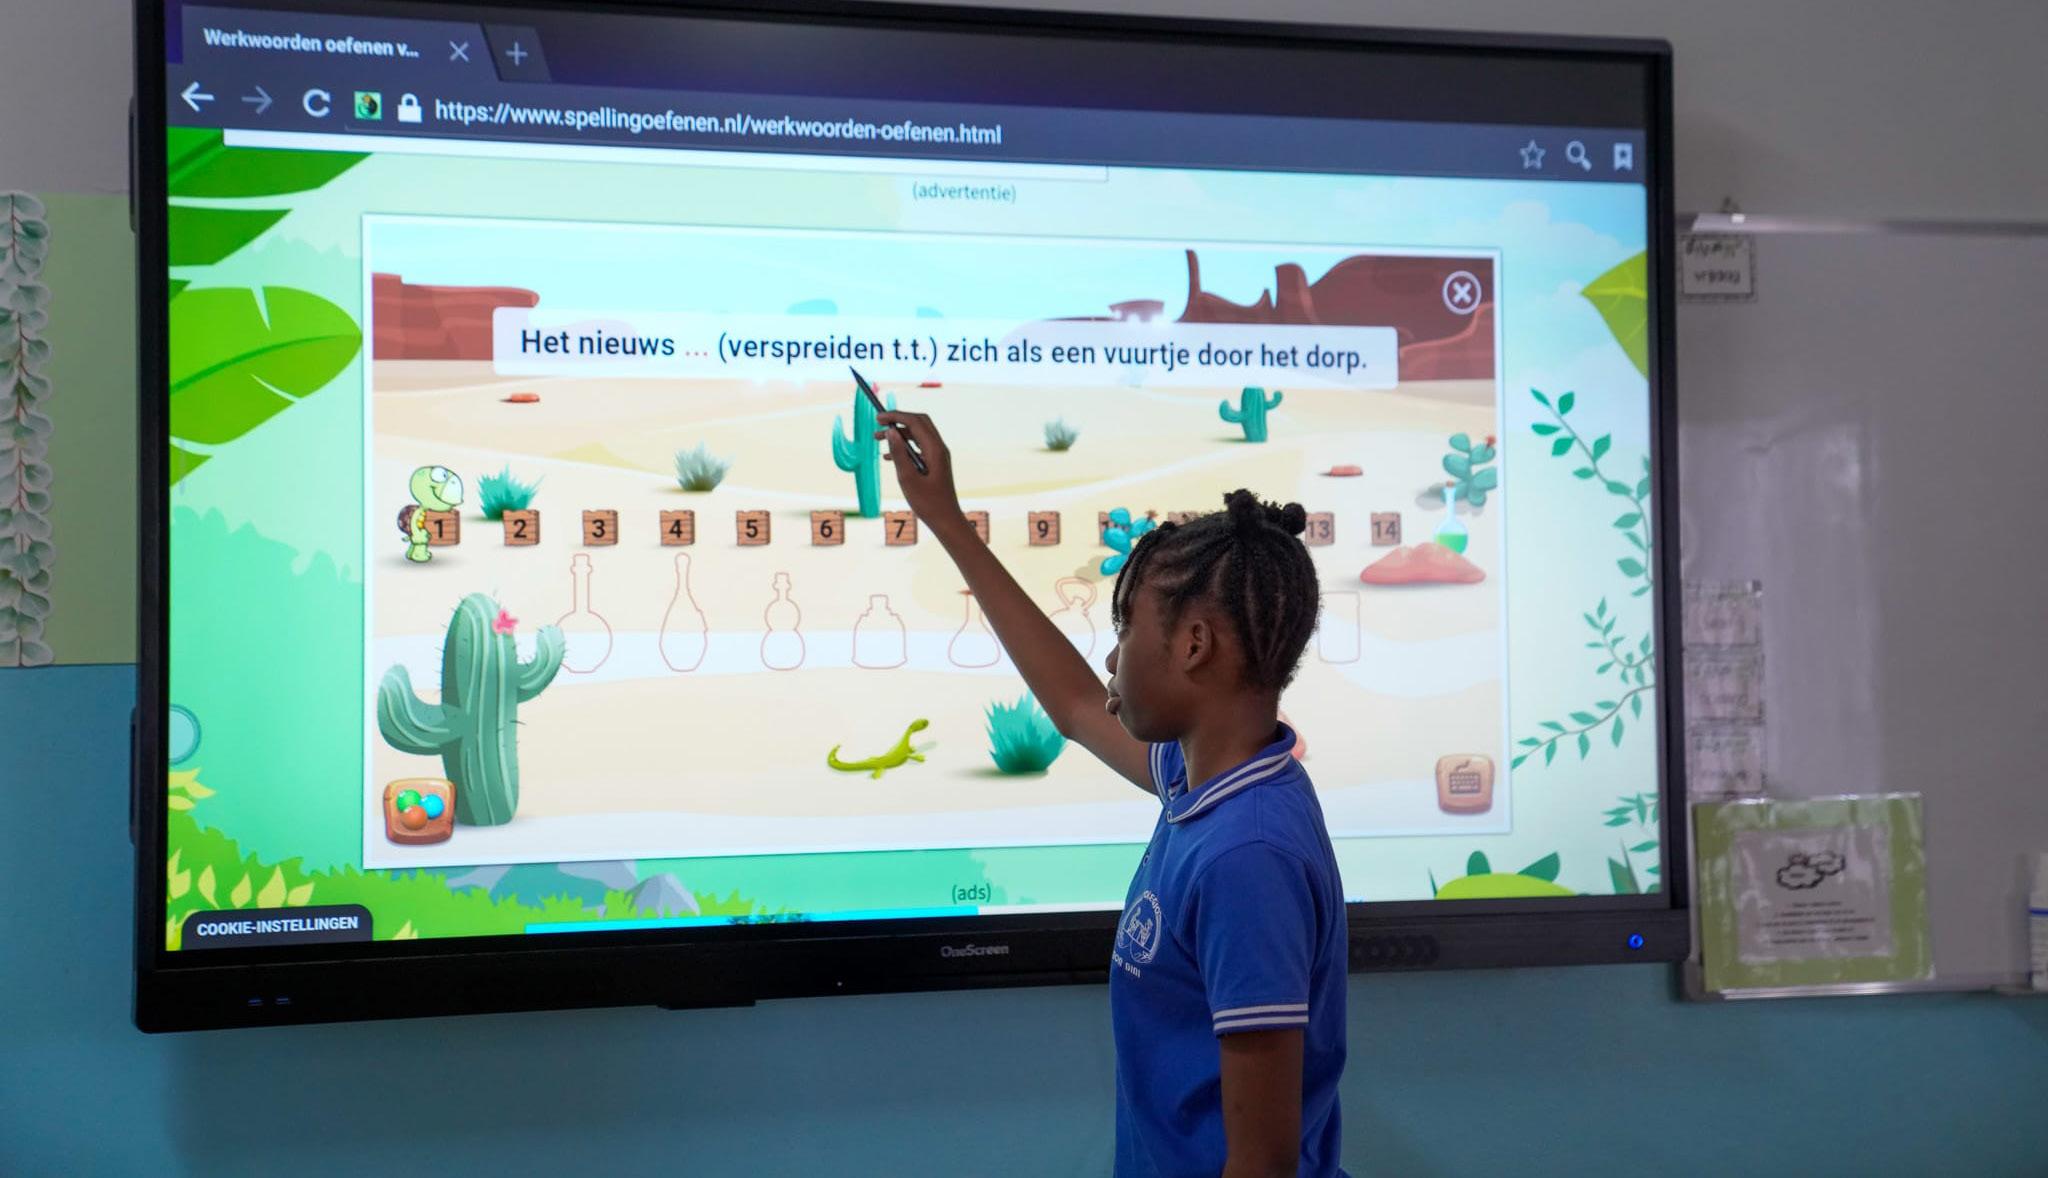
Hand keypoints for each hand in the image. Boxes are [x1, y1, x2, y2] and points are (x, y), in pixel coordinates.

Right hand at [875, 410, 964, 528]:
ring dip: (899, 434)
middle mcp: (939, 449)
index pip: (915, 422)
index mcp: (935, 450)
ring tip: (878, 439)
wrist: (946, 520)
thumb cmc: (928, 503)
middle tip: (878, 422)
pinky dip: (904, 446)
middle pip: (919, 422)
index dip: (896, 416)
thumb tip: (890, 431)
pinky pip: (918, 447)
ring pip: (917, 435)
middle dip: (898, 420)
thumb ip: (898, 453)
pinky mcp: (935, 464)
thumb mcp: (907, 478)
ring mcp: (938, 456)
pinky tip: (887, 456)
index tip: (878, 418)